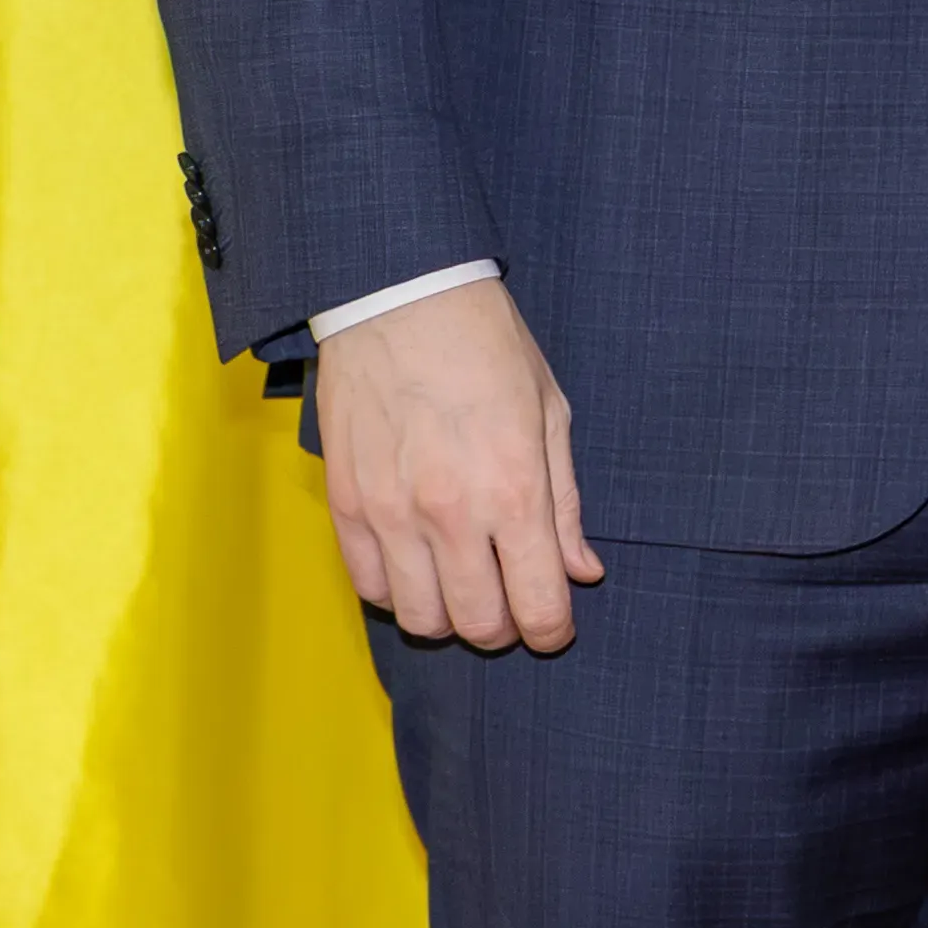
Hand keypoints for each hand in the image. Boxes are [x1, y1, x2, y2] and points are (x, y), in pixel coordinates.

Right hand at [307, 277, 603, 650]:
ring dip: (447, 615)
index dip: (552, 631)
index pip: (538, 606)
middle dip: (503, 628)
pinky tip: (416, 563)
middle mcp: (451, 514)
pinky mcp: (347, 504)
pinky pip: (368, 586)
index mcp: (515, 491)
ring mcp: (391, 514)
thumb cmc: (486, 345)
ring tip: (460, 584)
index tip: (554, 627)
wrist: (400, 296)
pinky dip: (396, 591)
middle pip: (477, 625)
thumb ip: (565, 505)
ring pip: (418, 619)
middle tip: (510, 602)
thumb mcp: (550, 413)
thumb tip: (581, 571)